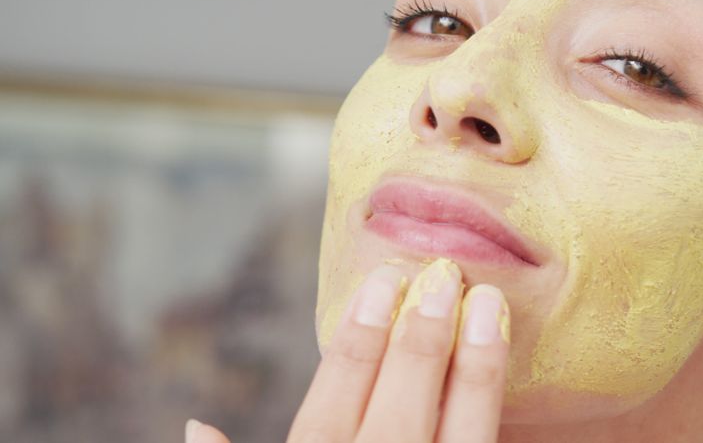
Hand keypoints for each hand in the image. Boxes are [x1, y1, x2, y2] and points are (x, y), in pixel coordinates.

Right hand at [186, 258, 510, 442]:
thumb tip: (193, 426)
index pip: (329, 414)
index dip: (357, 346)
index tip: (382, 284)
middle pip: (396, 420)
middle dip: (419, 346)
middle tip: (441, 276)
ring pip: (455, 441)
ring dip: (474, 372)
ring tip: (490, 305)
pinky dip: (493, 410)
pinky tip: (509, 360)